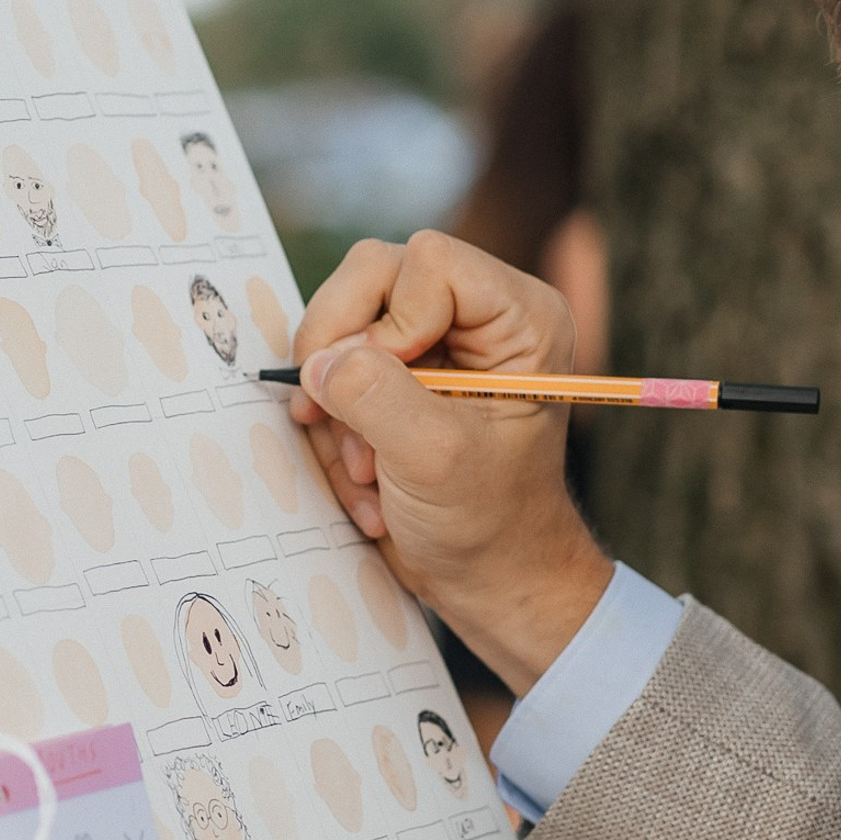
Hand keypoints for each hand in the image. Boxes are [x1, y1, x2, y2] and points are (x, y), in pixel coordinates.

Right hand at [289, 232, 613, 689]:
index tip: (398, 392)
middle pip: (369, 277)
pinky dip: (333, 425)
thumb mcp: (434, 459)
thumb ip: (376, 395)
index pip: (426, 260)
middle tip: (358, 435)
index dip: (391, 323)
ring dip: (338, 409)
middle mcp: (477, 312)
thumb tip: (321, 359)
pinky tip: (366, 476)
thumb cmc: (489, 524)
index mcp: (519, 315)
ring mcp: (432, 339)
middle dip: (348, 363)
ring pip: (338, 324)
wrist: (490, 579)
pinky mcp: (397, 369)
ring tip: (371, 472)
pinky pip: (329, 366)